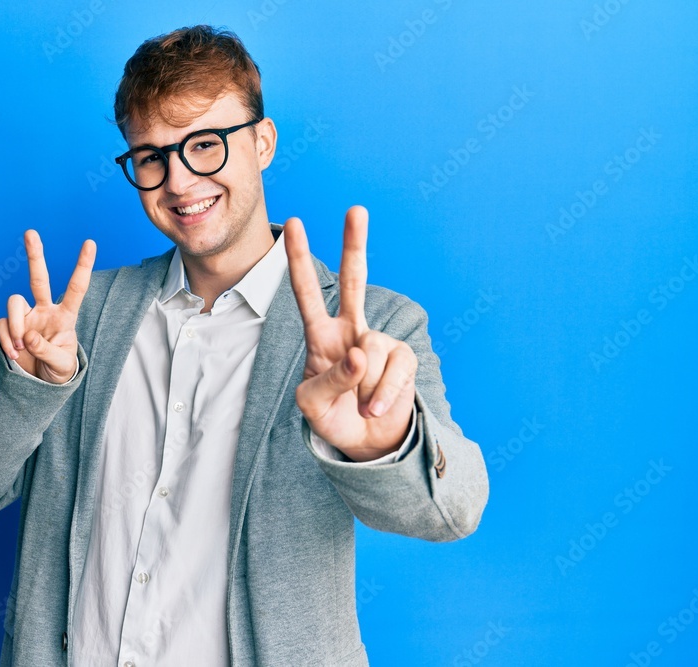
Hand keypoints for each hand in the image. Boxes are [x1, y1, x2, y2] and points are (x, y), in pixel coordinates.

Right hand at [0, 230, 95, 383]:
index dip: (82, 265)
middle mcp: (44, 311)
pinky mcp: (9, 328)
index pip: (76, 288)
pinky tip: (14, 355)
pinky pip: (1, 325)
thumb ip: (48, 351)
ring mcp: (25, 318)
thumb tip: (28, 336)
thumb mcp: (62, 365)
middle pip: (38, 278)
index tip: (90, 242)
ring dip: (14, 324)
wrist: (41, 385)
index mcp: (65, 316)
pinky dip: (6, 340)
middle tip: (30, 232)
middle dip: (34, 255)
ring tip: (20, 348)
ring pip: (13, 302)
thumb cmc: (59, 371)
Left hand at [284, 206, 416, 461]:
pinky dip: (383, 396)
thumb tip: (359, 354)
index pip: (307, 293)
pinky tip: (375, 408)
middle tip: (356, 209)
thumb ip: (329, 379)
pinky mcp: (403, 359)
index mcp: (321, 336)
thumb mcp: (313, 404)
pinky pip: (393, 371)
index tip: (294, 224)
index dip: (298, 260)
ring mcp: (378, 343)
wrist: (366, 443)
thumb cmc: (332, 418)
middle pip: (354, 281)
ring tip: (359, 406)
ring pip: (370, 350)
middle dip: (355, 244)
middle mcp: (350, 331)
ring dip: (363, 388)